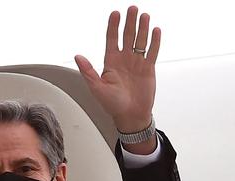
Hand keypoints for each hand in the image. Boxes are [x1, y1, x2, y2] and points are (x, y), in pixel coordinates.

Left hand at [75, 6, 160, 133]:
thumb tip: (78, 57)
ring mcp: (136, 63)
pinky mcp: (148, 69)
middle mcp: (124, 60)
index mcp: (110, 62)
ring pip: (140, 41)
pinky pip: (152, 52)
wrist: (130, 116)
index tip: (115, 14)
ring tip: (144, 15)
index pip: (111, 39)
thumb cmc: (112, 105)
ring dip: (142, 28)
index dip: (113, 26)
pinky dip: (154, 41)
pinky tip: (156, 30)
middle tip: (132, 8)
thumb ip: (88, 71)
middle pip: (127, 36)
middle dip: (129, 22)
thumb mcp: (97, 88)